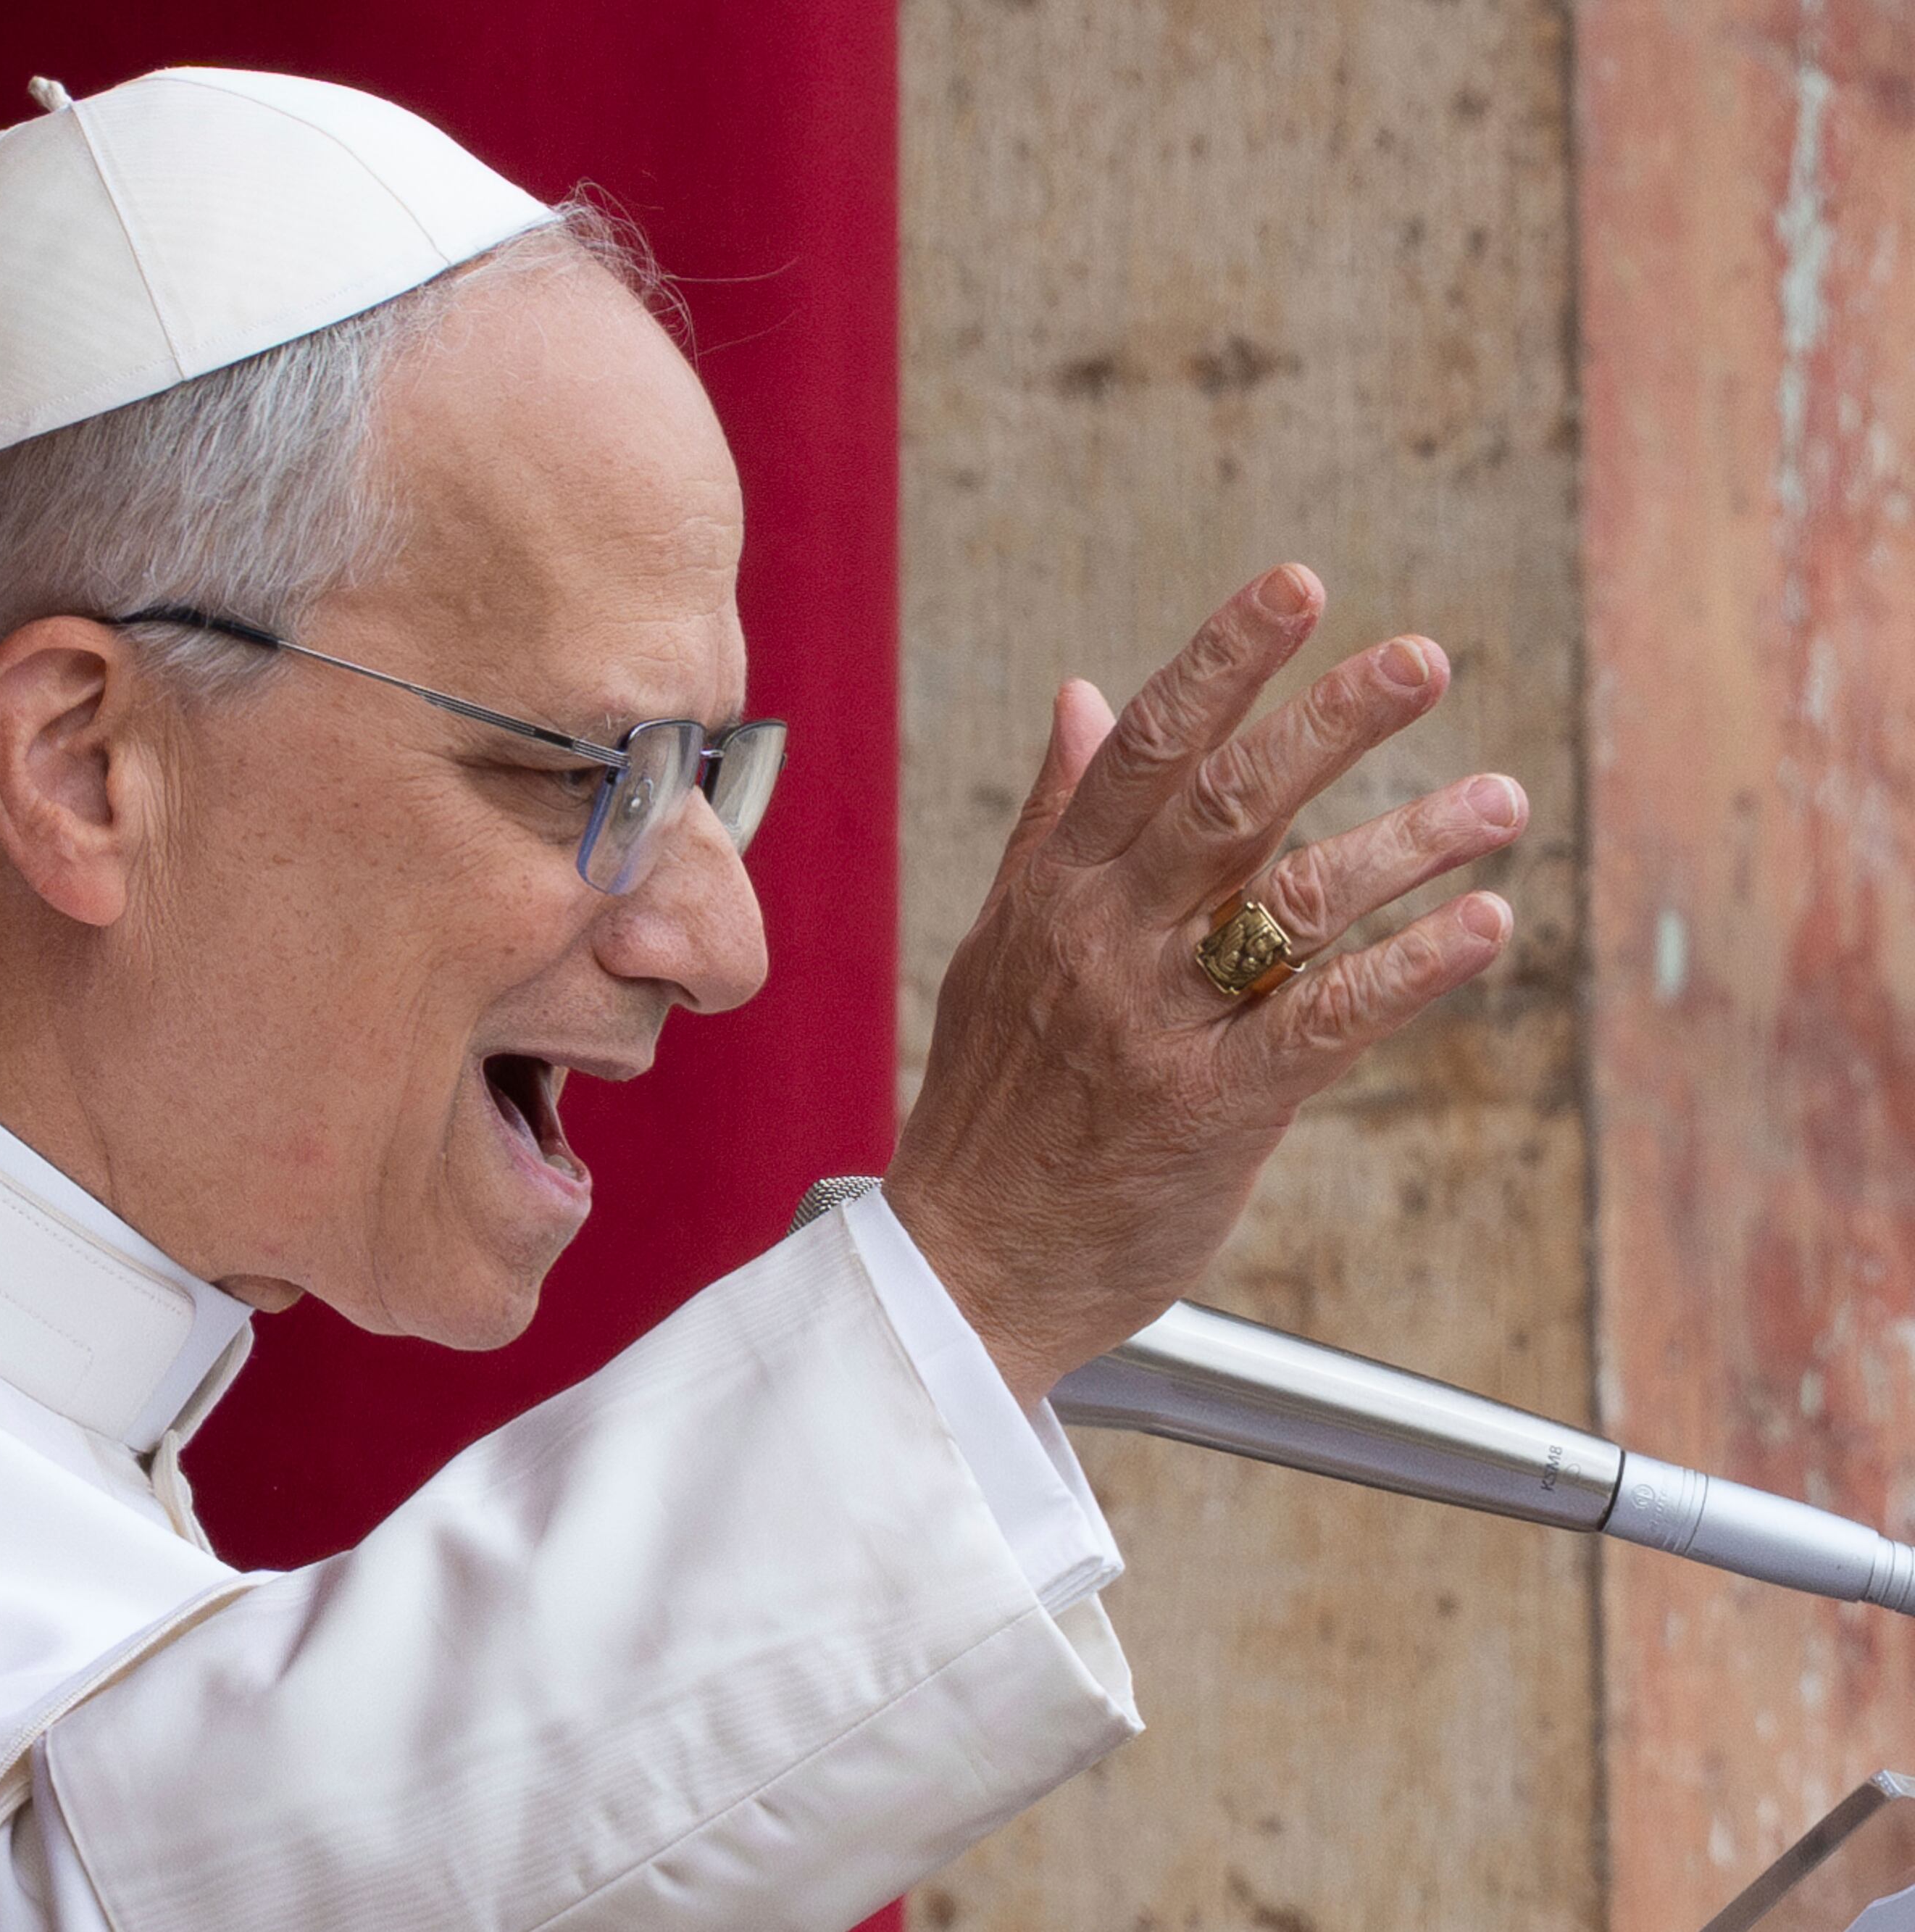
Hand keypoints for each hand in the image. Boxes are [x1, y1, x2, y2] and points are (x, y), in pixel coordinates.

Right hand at [884, 564, 1525, 1403]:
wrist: (961, 1270)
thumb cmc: (992, 1110)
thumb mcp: (1000, 948)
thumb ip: (1051, 822)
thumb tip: (1079, 694)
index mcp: (1054, 893)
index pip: (1141, 748)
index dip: (1223, 660)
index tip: (1298, 585)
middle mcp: (1101, 943)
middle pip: (1228, 802)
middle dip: (1330, 719)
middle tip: (1424, 658)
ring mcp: (1154, 1025)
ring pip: (1292, 903)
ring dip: (1406, 839)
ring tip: (1498, 798)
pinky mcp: (1209, 1110)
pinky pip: (1322, 1022)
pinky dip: (1409, 969)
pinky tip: (1481, 924)